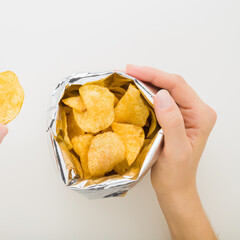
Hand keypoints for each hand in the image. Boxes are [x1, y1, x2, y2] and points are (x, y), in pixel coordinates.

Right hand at [126, 65, 216, 238]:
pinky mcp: (173, 118)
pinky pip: (159, 100)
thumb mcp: (176, 150)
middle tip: (125, 71)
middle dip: (147, 75)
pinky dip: (144, 94)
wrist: (175, 187)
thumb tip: (162, 95)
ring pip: (164, 90)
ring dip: (145, 83)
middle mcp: (195, 111)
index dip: (154, 75)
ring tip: (125, 77)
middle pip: (170, 84)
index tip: (133, 70)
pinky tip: (132, 91)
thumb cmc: (177, 174)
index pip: (177, 86)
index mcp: (200, 115)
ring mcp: (184, 114)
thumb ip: (172, 122)